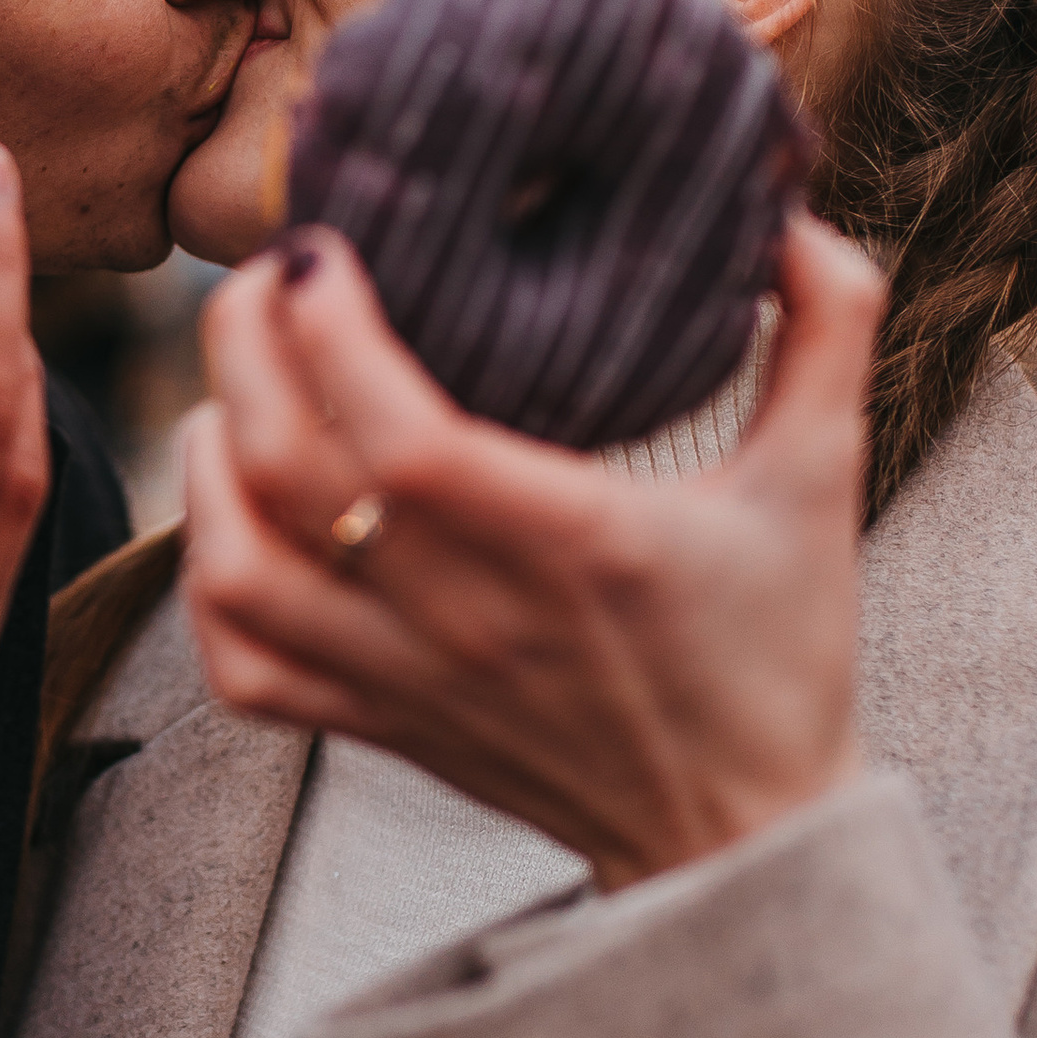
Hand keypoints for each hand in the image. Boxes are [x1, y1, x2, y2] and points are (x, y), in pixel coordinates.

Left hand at [184, 214, 880, 891]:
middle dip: (245, 350)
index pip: (401, 433)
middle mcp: (471, 616)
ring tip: (232, 388)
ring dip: (208, 464)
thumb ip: (828, 327)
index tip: (323, 248)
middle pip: (289, 473)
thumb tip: (789, 206)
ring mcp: (410, 679)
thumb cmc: (780, 650)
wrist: (744, 832)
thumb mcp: (825, 478)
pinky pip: (243, 667)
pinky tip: (228, 511)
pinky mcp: (379, 727)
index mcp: (571, 542)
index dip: (331, 329)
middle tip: (262, 276)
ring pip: (240, 570)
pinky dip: (208, 582)